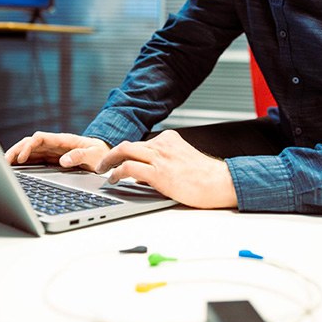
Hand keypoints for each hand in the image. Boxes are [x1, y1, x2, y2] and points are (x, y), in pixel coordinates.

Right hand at [4, 131, 109, 170]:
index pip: (40, 138)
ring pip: (29, 150)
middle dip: (16, 150)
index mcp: (63, 140)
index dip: (28, 146)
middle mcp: (54, 144)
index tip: (21, 158)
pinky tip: (14, 169)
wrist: (105, 156)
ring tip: (4, 166)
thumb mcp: (94, 155)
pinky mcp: (50, 159)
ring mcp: (51, 151)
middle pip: (29, 143)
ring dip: (16, 156)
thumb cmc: (100, 154)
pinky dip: (22, 162)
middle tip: (4, 162)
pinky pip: (33, 158)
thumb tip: (63, 161)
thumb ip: (79, 156)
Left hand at [95, 130, 237, 208]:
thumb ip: (163, 163)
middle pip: (128, 145)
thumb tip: (142, 175)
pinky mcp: (158, 172)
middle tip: (102, 164)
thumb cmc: (205, 178)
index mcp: (169, 139)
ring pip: (124, 151)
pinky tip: (113, 179)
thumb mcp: (182, 161)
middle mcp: (163, 144)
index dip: (125, 153)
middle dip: (111, 154)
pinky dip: (117, 172)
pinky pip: (129, 168)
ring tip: (102, 171)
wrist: (220, 183)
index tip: (117, 160)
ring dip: (109, 161)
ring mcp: (160, 157)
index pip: (140, 144)